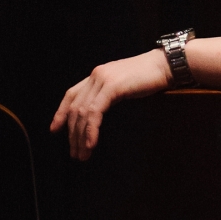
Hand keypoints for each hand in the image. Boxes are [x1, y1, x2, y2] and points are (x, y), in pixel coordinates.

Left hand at [50, 49, 171, 161]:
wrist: (166, 65)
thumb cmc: (150, 76)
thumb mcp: (124, 85)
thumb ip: (110, 93)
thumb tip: (101, 111)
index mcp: (98, 75)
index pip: (72, 94)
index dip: (61, 112)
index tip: (55, 129)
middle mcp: (96, 75)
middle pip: (75, 107)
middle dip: (72, 133)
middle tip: (75, 153)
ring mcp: (102, 79)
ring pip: (83, 112)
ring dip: (80, 136)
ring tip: (82, 154)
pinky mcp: (111, 87)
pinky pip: (95, 112)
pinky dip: (91, 129)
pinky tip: (91, 143)